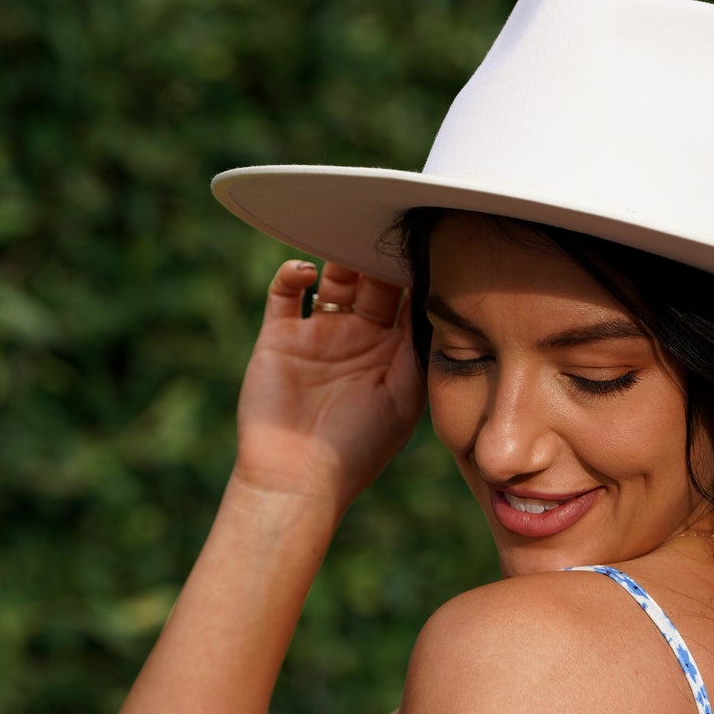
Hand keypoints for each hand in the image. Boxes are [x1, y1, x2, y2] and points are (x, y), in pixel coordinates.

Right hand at [232, 259, 425, 515]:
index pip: (407, 300)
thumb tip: (433, 297)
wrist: (298, 478)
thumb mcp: (404, 396)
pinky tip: (306, 272)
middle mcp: (357, 338)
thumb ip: (417, 346)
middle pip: (373, 283)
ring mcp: (318, 335)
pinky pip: (285, 292)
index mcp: (392, 352)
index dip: (415, 274)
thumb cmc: (360, 446)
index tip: (425, 247)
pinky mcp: (279, 337)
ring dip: (342, 259)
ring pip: (334, 280)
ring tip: (349, 243)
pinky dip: (292, 273)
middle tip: (385, 235)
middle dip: (379, 260)